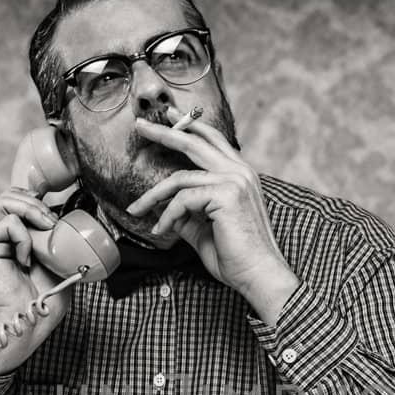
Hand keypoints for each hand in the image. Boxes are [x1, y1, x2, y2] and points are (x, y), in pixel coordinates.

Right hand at [0, 201, 71, 377]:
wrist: (30, 319)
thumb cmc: (46, 296)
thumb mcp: (64, 259)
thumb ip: (63, 236)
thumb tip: (79, 212)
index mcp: (19, 233)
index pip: (22, 198)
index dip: (37, 194)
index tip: (57, 207)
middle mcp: (3, 233)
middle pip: (11, 194)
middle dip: (36, 200)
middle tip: (53, 222)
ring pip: (5, 201)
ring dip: (32, 209)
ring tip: (46, 229)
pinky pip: (8, 223)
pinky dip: (24, 237)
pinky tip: (26, 260)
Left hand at [127, 117, 299, 322]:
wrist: (258, 275)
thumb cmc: (236, 258)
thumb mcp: (204, 230)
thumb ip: (187, 214)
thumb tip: (164, 208)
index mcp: (241, 175)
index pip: (212, 141)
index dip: (190, 127)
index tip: (169, 118)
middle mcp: (240, 172)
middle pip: (195, 143)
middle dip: (163, 133)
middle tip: (139, 126)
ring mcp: (235, 181)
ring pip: (179, 178)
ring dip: (152, 196)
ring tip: (135, 210)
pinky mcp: (226, 194)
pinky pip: (182, 199)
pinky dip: (167, 216)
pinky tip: (161, 230)